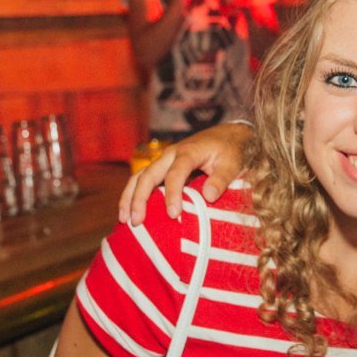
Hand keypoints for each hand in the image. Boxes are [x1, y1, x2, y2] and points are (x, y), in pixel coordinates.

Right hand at [119, 123, 252, 224]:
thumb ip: (221, 179)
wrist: (228, 135)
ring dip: (129, 197)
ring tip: (124, 220)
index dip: (172, 194)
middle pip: (148, 175)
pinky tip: (130, 212)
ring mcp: (164, 160)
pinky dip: (134, 195)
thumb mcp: (232, 163)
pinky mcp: (163, 167)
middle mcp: (171, 154)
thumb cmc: (231, 150)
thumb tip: (209, 197)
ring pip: (140, 176)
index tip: (173, 214)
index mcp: (188, 152)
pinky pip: (143, 180)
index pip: (175, 173)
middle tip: (136, 222)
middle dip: (139, 198)